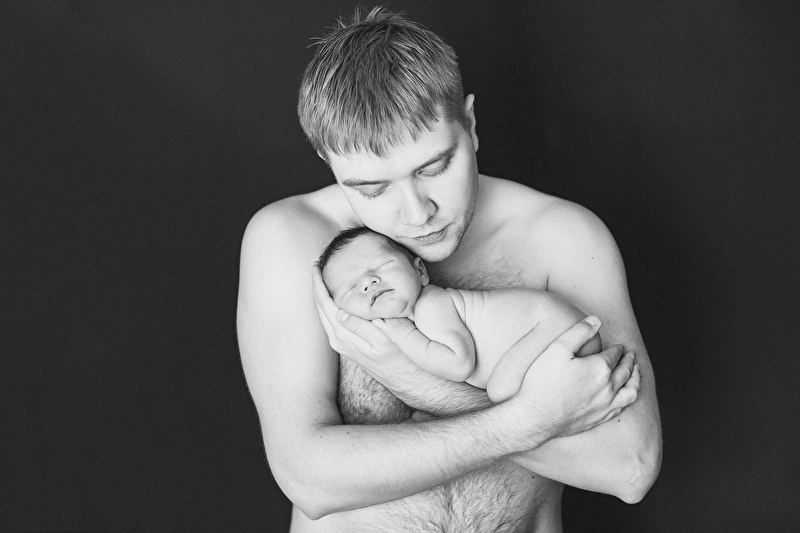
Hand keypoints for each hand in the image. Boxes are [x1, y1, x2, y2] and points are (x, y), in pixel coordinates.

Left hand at [311, 263, 413, 381]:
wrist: (409, 380)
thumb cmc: (402, 357)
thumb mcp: (385, 340)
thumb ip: (361, 326)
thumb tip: (339, 312)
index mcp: (344, 335)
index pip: (324, 302)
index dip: (318, 282)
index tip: (316, 264)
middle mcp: (338, 339)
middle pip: (320, 307)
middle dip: (316, 285)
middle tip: (316, 264)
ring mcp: (341, 343)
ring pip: (324, 314)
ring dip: (322, 294)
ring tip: (322, 275)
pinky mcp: (347, 346)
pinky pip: (331, 320)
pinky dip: (329, 304)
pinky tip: (335, 296)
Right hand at [509, 316, 639, 447]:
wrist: (534, 417)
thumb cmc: (542, 382)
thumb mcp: (557, 349)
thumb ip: (579, 332)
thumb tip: (596, 320)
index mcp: (599, 368)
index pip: (614, 355)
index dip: (617, 349)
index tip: (618, 346)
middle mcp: (607, 387)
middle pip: (625, 371)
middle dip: (629, 361)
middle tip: (631, 354)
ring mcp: (605, 405)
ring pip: (630, 391)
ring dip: (636, 379)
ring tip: (637, 372)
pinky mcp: (599, 418)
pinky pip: (622, 407)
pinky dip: (628, 397)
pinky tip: (625, 395)